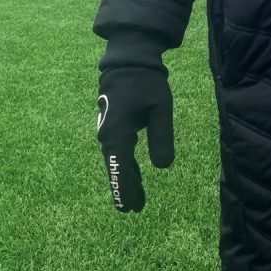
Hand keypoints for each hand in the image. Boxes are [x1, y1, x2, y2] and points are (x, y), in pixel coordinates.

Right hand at [97, 66, 174, 211]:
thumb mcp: (161, 109)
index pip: (120, 169)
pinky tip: (133, 173)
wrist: (129, 60)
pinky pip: (117, 150)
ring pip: (116, 160)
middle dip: (125, 188)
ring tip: (136, 199)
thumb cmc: (146, 83)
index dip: (125, 189)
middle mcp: (108, 135)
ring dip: (126, 177)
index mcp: (118, 133)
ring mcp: (107, 130)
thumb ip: (161, 138)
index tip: (128, 208)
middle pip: (116, 168)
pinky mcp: (112, 124)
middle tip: (134, 210)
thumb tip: (163, 167)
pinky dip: (125, 164)